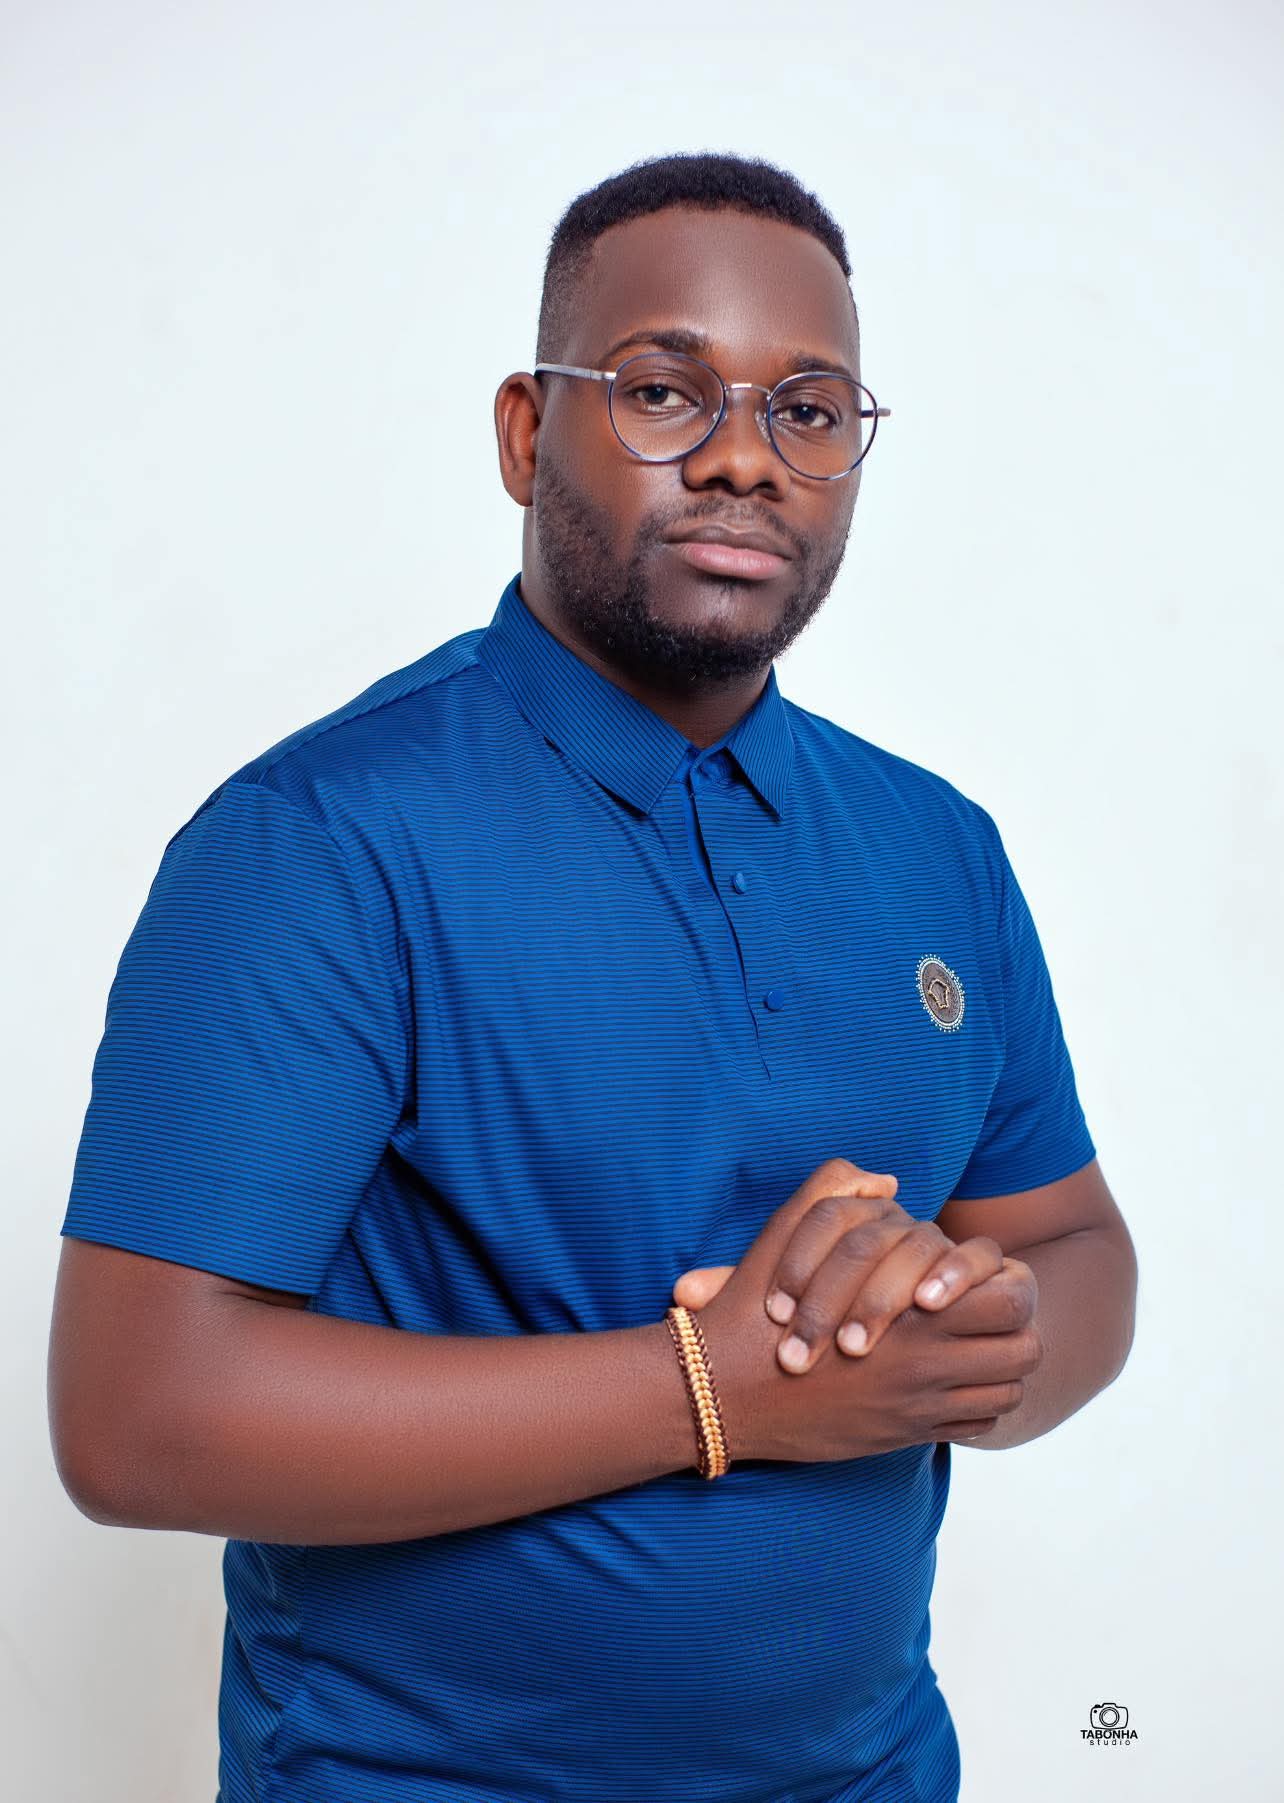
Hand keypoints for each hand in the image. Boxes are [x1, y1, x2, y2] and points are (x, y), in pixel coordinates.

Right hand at [678, 1167, 1040, 1460]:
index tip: (980, 1274)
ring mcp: (919, 1408)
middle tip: (987, 1308)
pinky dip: (976, 1404)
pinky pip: (976, 1424)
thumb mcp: (785, 1236)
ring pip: (1007, 1390)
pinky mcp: (905, 1437)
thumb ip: (831, 1192)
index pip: (1008, 1297)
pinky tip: (947, 1382)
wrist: (722, 1398)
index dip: (1006, 1280)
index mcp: (911, 1311)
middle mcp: (927, 1364)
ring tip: (973, 1344)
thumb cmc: (753, 1315)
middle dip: (1015, 1325)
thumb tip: (885, 1181)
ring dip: (998, 1366)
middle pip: (1024, 1347)